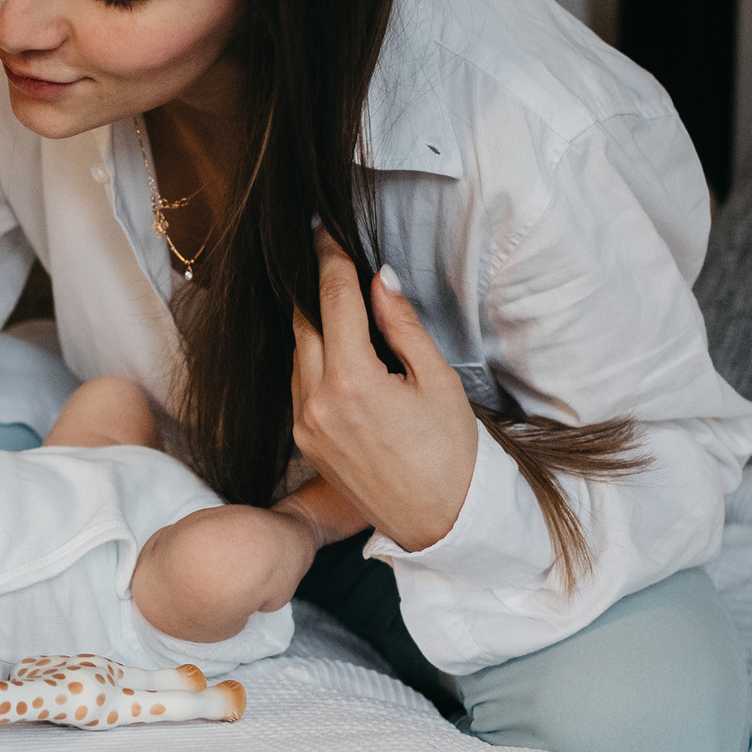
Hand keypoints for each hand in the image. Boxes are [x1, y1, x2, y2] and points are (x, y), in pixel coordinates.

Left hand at [289, 230, 477, 550]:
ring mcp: (304, 425)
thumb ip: (402, 326)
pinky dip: (314, 358)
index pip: (333, 300)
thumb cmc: (452, 454)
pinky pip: (300, 384)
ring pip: (299, 352)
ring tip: (337, 299)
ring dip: (315, 323)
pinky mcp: (304, 443)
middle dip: (316, 286)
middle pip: (305, 322)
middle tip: (326, 252)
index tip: (324, 227)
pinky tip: (337, 348)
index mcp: (352, 381)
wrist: (440, 524)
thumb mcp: (438, 381)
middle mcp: (316, 401)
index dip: (329, 257)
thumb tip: (379, 278)